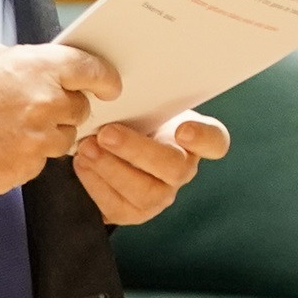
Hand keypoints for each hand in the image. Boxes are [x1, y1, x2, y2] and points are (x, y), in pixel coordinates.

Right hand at [0, 38, 119, 194]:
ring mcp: (33, 144)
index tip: (109, 86)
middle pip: (78, 112)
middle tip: (35, 108)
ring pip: (60, 142)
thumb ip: (27, 66)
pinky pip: (34, 166)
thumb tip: (48, 74)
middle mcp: (43, 106)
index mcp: (38, 70)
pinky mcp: (18, 172)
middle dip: (64, 110)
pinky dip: (21, 158)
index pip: (92, 72)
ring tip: (6, 129)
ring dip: (44, 136)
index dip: (104, 80)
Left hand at [74, 109, 229, 226]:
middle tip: (107, 133)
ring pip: (145, 192)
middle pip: (174, 167)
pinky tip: (83, 162)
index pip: (214, 141)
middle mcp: (183, 169)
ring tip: (87, 147)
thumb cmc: (131, 117)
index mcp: (195, 138)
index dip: (203, 138)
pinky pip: (118, 206)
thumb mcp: (141, 103)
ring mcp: (161, 194)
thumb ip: (142, 99)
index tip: (184, 130)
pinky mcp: (135, 212)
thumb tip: (116, 84)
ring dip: (111, 168)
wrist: (109, 145)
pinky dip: (96, 183)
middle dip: (137, 151)